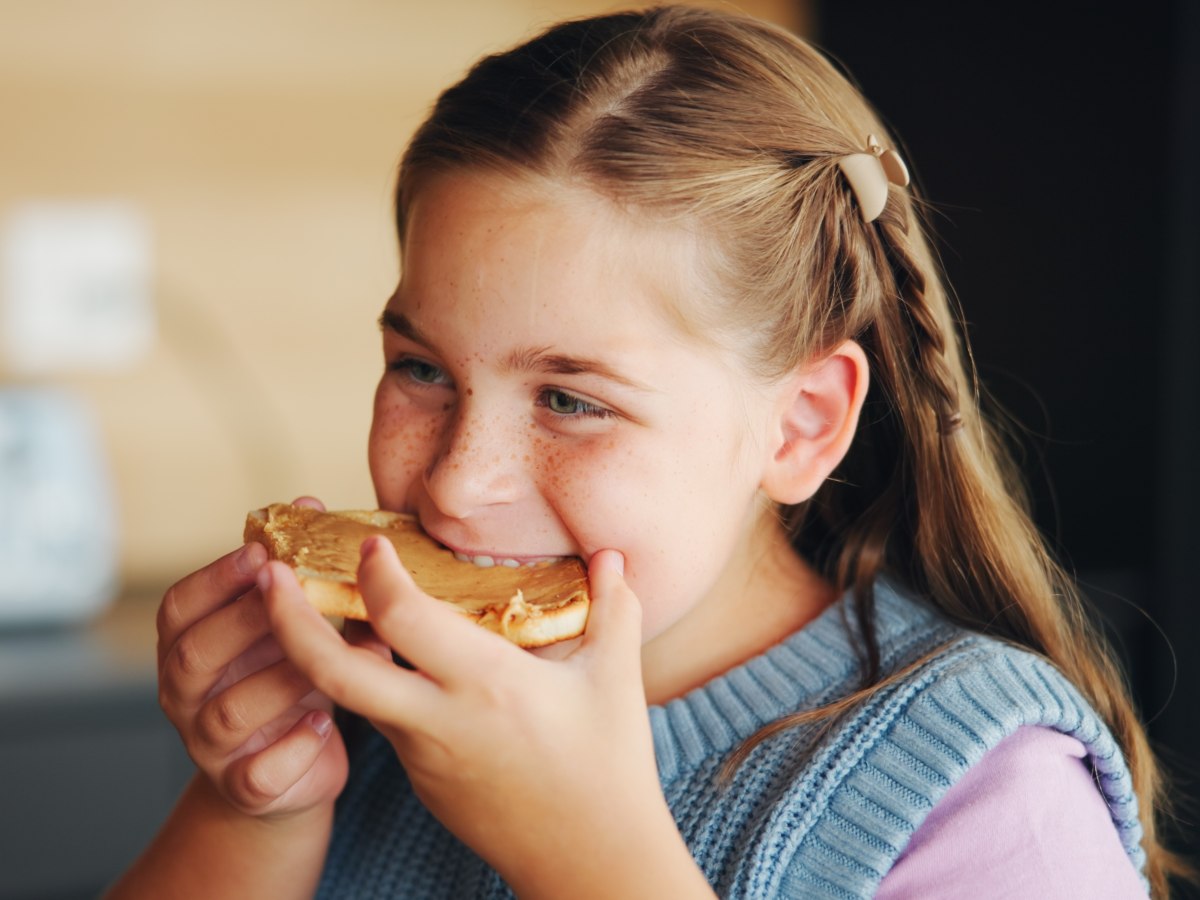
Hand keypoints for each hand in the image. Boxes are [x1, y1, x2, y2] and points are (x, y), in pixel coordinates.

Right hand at [156, 498, 347, 819]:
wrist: (290, 772)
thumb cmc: (289, 678)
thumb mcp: (289, 625)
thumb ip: (295, 573)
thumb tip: (311, 505)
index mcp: (189, 646)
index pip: (179, 608)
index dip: (215, 578)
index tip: (260, 551)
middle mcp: (186, 696)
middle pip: (195, 656)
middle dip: (245, 620)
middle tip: (293, 593)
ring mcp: (210, 747)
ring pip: (229, 712)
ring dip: (282, 678)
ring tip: (330, 659)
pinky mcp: (246, 789)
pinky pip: (259, 774)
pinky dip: (292, 747)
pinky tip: (325, 722)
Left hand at [261, 538, 704, 895]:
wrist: (589, 862)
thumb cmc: (609, 769)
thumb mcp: (616, 679)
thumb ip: (614, 606)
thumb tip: (613, 552)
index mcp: (486, 683)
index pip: (403, 617)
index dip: (375, 573)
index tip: (369, 543)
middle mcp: (439, 719)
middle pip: (333, 671)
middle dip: (286, 619)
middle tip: (268, 574)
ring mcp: (423, 755)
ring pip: (350, 697)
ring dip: (321, 653)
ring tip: (315, 607)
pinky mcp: (422, 780)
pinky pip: (384, 722)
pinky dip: (367, 685)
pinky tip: (384, 660)